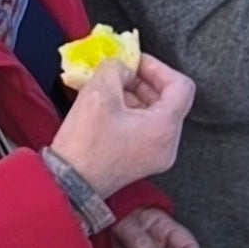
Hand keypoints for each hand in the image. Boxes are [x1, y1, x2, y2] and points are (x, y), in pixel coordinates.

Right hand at [51, 48, 191, 197]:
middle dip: (144, 81)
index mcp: (165, 129)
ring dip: (134, 95)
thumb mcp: (98, 93)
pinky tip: (107, 106)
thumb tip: (122, 66)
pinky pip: (145, 128)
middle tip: (120, 72)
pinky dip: (130, 112)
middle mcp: (168, 145)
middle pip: (169, 100)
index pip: (181, 86)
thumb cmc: (84, 145)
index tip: (135, 62)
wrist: (67, 185)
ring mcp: (156, 155)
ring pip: (155, 113)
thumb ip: (115, 68)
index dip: (158, 68)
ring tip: (109, 88)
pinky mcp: (142, 161)